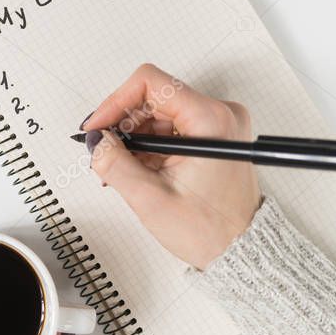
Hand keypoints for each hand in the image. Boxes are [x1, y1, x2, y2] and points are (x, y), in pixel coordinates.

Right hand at [84, 63, 262, 269]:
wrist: (239, 251)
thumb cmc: (210, 230)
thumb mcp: (150, 198)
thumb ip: (114, 163)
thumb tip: (95, 140)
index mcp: (211, 120)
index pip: (151, 83)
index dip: (116, 102)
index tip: (98, 126)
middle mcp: (220, 114)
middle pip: (154, 98)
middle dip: (123, 125)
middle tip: (103, 152)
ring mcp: (218, 125)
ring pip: (159, 113)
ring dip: (134, 138)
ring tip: (121, 168)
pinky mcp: (213, 137)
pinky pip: (171, 127)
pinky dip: (149, 145)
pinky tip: (138, 168)